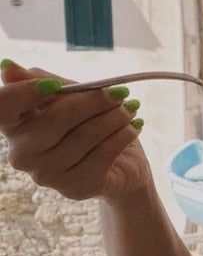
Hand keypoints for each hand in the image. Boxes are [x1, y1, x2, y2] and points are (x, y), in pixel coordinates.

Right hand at [0, 61, 151, 199]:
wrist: (121, 164)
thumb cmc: (89, 124)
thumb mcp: (69, 96)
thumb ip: (43, 80)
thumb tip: (8, 67)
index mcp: (12, 125)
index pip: (2, 106)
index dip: (25, 92)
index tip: (56, 85)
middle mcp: (22, 154)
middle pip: (56, 118)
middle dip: (94, 101)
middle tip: (120, 93)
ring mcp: (47, 175)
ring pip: (84, 136)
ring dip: (114, 118)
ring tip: (131, 108)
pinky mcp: (75, 188)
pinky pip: (103, 155)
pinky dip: (122, 136)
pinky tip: (135, 127)